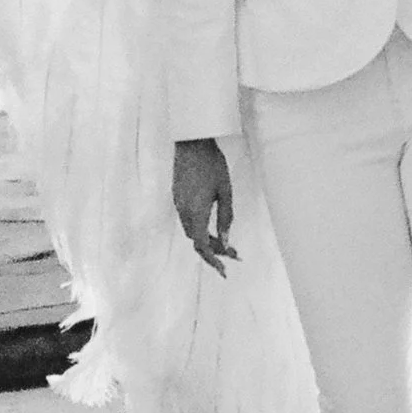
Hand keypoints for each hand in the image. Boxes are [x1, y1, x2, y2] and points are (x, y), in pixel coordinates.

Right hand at [171, 138, 238, 275]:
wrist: (191, 141)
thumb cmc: (212, 164)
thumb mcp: (225, 191)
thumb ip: (225, 218)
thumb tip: (226, 242)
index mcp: (195, 212)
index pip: (202, 246)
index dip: (213, 260)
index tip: (225, 271)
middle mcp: (183, 211)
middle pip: (197, 241)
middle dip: (214, 250)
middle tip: (234, 253)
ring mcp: (178, 203)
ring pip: (192, 231)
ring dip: (207, 239)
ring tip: (226, 240)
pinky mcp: (177, 196)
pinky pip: (188, 220)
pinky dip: (200, 227)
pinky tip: (212, 224)